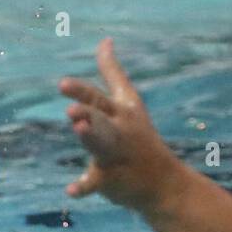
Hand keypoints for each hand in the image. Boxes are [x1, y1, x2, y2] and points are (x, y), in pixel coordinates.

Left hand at [59, 39, 185, 213]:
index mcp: (121, 110)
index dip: (83, 88)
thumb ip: (112, 72)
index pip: (98, 97)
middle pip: (100, 117)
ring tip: (79, 128)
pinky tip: (70, 191)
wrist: (163, 182)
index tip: (68, 78)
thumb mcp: (128, 102)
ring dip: (90, 136)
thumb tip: (105, 40)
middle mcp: (119, 129)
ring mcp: (115, 154)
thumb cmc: (139, 136)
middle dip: (87, 112)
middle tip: (72, 110)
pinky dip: (83, 187)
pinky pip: (94, 183)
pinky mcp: (109, 179)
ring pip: (100, 143)